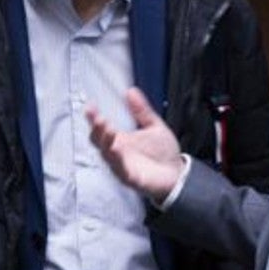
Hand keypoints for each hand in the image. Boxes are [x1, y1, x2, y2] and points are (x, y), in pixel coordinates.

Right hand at [85, 87, 184, 202]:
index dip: (93, 117)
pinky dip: (116, 160)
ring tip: (108, 128)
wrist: (178, 176)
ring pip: (106, 154)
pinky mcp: (130, 178)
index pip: (101, 128)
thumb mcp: (154, 126)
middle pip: (98, 141)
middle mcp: (117, 152)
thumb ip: (142, 110)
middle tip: (98, 117)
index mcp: (120, 139)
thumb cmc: (164, 154)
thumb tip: (132, 91)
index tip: (90, 106)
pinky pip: (119, 169)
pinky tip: (116, 149)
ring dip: (105, 141)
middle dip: (96, 128)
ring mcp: (122, 165)